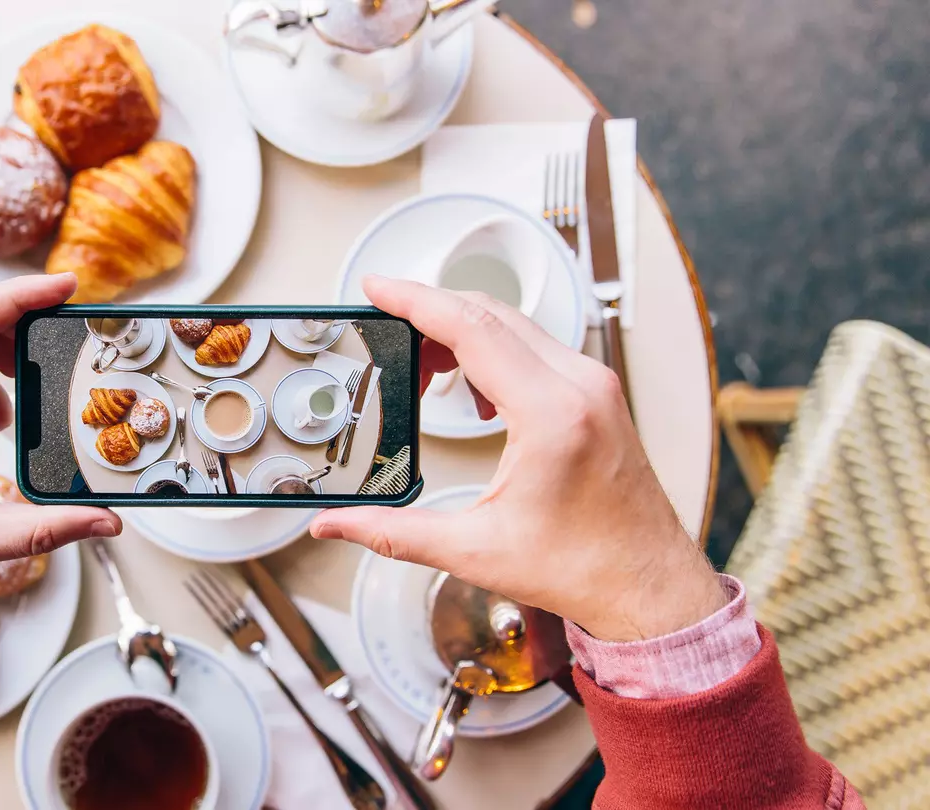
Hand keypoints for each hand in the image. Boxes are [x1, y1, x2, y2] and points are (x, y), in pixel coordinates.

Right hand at [311, 276, 724, 641]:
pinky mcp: (599, 394)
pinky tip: (473, 390)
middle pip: (490, 314)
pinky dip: (494, 350)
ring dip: (462, 332)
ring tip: (423, 370)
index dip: (415, 301)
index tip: (376, 286)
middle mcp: (581, 386)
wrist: (649, 587)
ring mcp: (595, 385)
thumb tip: (335, 525)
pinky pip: (537, 347)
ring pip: (515, 326)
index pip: (472, 329)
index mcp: (551, 415)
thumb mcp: (474, 550)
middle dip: (430, 313)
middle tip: (384, 332)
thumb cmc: (583, 569)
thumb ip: (393, 532)